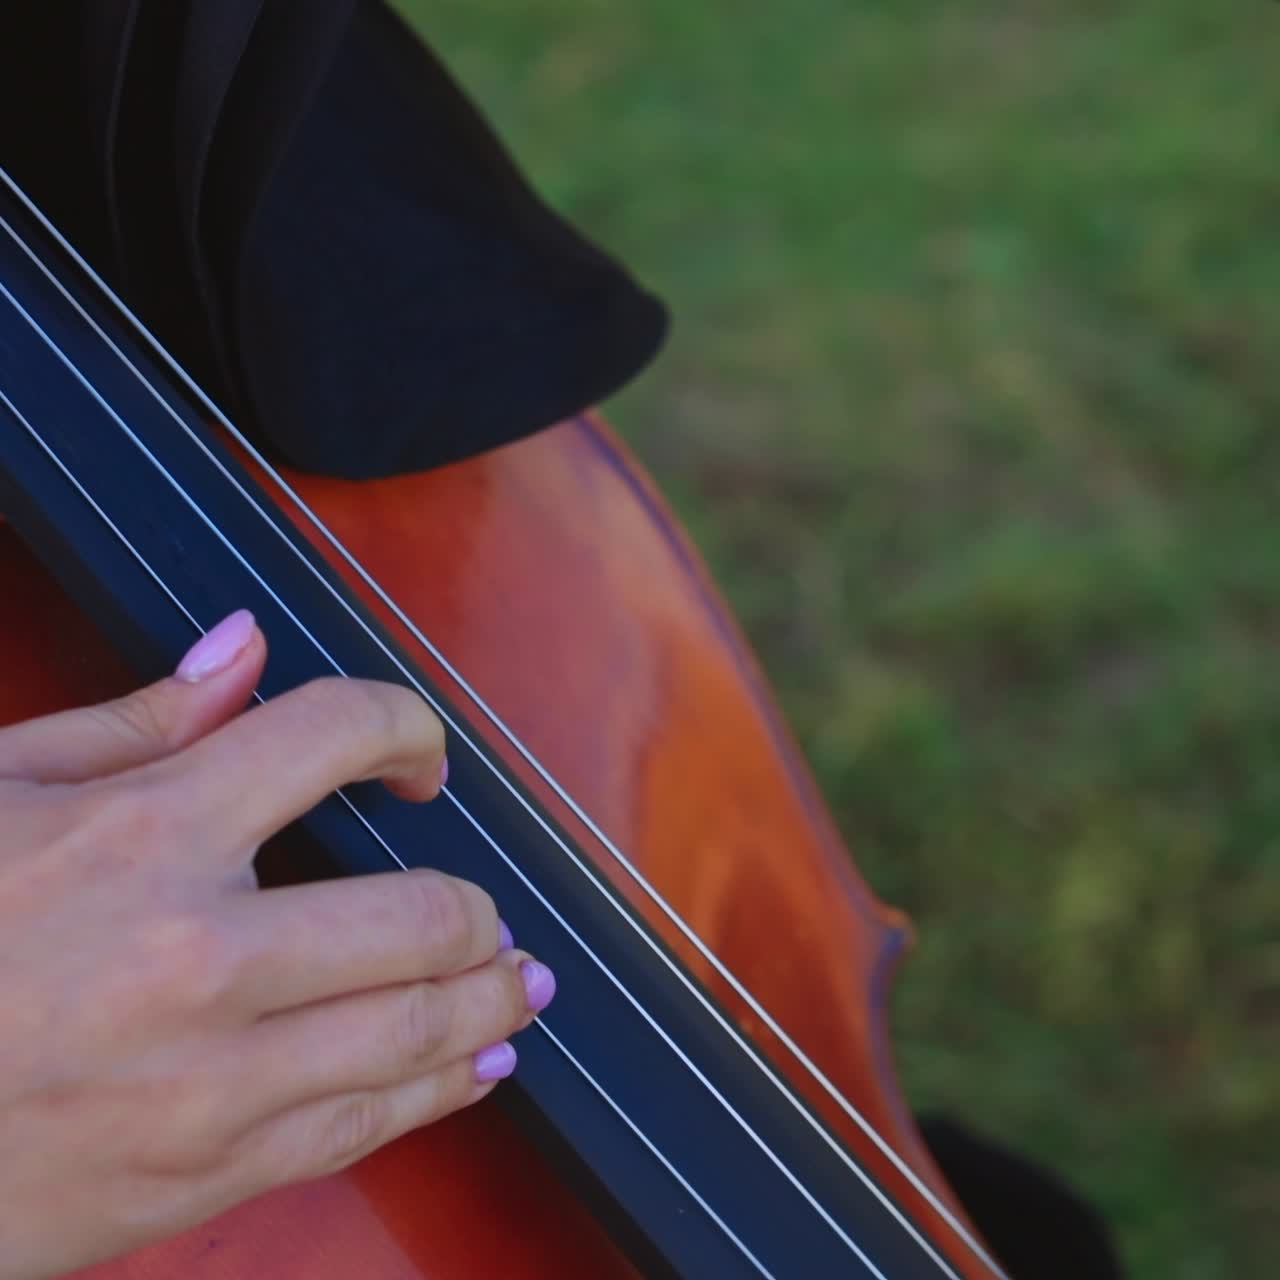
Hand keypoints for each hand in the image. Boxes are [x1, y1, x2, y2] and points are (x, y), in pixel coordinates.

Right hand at [0, 610, 554, 1279]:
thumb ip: (139, 721)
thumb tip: (244, 647)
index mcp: (143, 834)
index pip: (334, 735)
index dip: (406, 728)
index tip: (419, 758)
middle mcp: (195, 954)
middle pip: (421, 910)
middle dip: (475, 903)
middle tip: (487, 905)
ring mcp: (208, 1079)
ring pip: (415, 1028)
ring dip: (490, 996)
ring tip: (521, 980)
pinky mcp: (203, 1173)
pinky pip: (362, 1127)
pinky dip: (440, 1088)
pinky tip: (476, 1066)